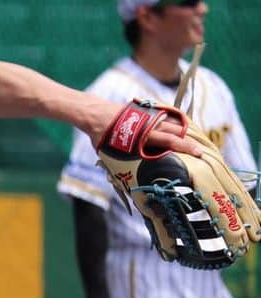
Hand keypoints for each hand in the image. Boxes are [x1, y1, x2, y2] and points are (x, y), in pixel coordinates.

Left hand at [85, 97, 204, 156]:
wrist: (96, 114)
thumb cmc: (103, 138)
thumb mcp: (112, 155)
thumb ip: (122, 167)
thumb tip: (127, 187)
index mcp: (143, 135)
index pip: (171, 141)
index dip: (186, 148)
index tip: (199, 154)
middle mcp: (150, 124)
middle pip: (177, 131)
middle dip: (190, 141)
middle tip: (201, 151)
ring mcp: (150, 115)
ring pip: (173, 122)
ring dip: (183, 132)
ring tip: (193, 143)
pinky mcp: (148, 110)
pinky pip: (166, 117)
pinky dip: (173, 123)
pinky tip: (179, 130)